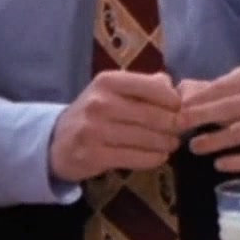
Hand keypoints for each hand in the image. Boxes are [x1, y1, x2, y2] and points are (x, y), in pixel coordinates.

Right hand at [49, 70, 181, 181]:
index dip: (173, 100)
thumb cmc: (94, 112)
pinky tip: (160, 157)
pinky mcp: (94, 155)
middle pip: (152, 115)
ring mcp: (95, 130)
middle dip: (174, 124)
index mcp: (108, 81)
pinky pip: (134, 158)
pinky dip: (153, 158)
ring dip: (166, 143)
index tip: (181, 108)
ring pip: (145, 138)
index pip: (152, 87)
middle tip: (182, 129)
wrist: (57, 142)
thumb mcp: (112, 91)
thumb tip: (172, 85)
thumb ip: (142, 86)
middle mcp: (100, 103)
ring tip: (173, 143)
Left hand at [177, 64, 239, 173]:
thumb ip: (203, 90)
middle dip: (205, 115)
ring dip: (217, 140)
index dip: (202, 96)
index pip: (227, 85)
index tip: (180, 107)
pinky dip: (238, 161)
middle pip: (236, 106)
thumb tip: (175, 96)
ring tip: (195, 147)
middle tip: (180, 125)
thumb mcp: (231, 87)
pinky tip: (219, 164)